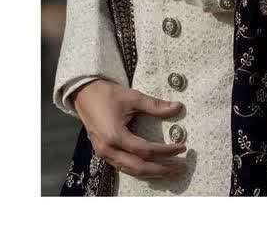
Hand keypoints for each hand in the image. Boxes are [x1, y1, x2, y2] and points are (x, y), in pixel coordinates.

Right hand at [72, 79, 186, 179]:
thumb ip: (155, 105)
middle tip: (180, 168)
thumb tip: (178, 107)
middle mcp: (108, 150)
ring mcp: (104, 154)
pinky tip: (152, 168)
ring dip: (151, 173)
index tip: (181, 147)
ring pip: (130, 170)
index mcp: (115, 136)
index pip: (145, 150)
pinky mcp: (104, 153)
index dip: (165, 151)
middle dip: (161, 170)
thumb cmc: (107, 95)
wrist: (84, 95)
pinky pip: (123, 167)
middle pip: (138, 167)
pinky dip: (139, 169)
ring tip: (170, 171)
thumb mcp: (133, 97)